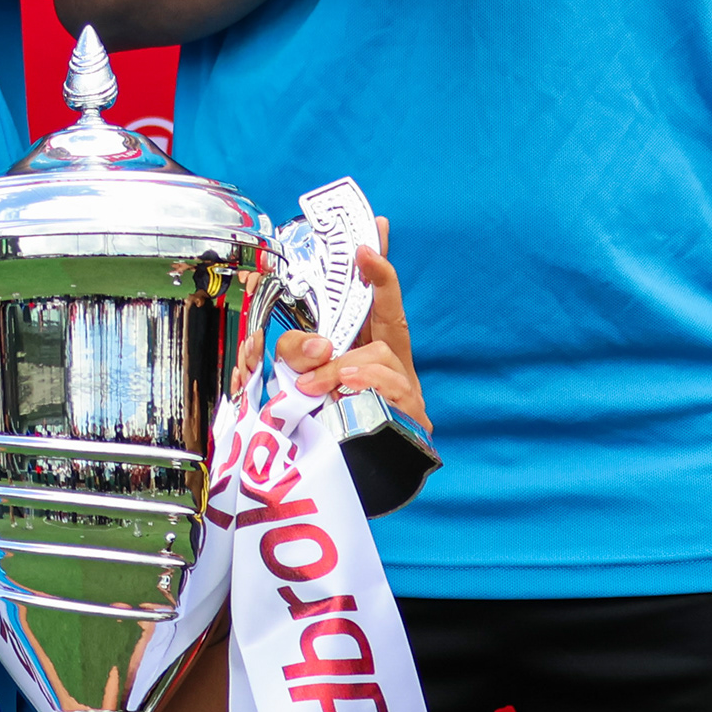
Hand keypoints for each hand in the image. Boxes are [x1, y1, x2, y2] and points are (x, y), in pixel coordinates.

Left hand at [272, 223, 428, 431]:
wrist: (355, 481)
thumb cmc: (331, 428)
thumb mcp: (306, 381)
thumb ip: (301, 357)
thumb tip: (315, 348)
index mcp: (368, 351)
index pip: (377, 302)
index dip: (376, 267)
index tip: (373, 229)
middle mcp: (393, 365)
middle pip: (393, 313)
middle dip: (380, 277)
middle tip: (363, 253)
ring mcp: (406, 393)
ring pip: (379, 355)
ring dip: (342, 365)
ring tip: (316, 384)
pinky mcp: (411, 422)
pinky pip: (392, 391)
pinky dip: (366, 386)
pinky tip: (346, 390)